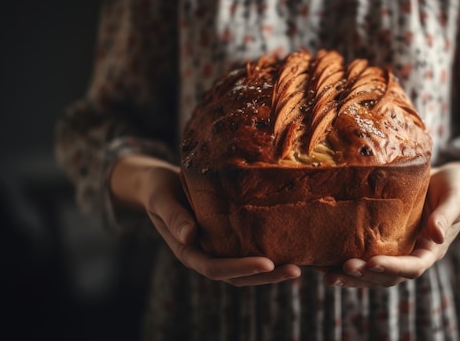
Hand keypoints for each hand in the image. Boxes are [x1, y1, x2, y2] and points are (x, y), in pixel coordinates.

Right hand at [110, 155, 301, 285]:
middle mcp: (207, 253)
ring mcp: (219, 247)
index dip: (241, 268)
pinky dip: (269, 251)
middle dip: (266, 276)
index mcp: (189, 251)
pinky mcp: (229, 235)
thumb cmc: (159, 188)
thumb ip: (173, 217)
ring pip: (247, 267)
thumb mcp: (161, 199)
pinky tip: (290, 244)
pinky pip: (250, 247)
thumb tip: (189, 237)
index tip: (267, 264)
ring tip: (301, 265)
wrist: (160, 181)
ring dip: (273, 269)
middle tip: (296, 270)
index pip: (216, 268)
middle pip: (237, 275)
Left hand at [322, 162, 459, 287]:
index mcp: (431, 250)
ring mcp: (395, 250)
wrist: (445, 181)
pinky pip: (363, 256)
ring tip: (328, 276)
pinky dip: (343, 262)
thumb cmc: (454, 187)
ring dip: (351, 277)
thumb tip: (436, 236)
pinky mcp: (382, 240)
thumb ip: (446, 215)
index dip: (392, 267)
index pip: (413, 267)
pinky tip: (323, 263)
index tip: (372, 263)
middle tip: (343, 269)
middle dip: (365, 276)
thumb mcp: (455, 196)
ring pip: (372, 273)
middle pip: (388, 276)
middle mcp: (411, 255)